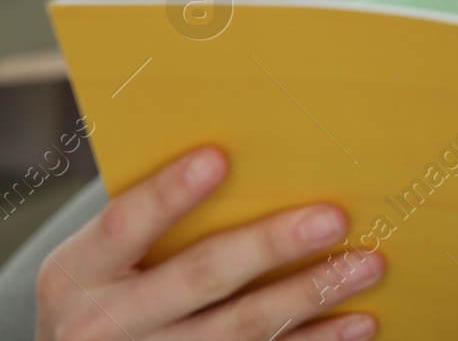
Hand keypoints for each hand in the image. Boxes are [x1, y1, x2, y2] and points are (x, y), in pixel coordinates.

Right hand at [35, 145, 383, 339]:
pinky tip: (357, 320)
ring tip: (364, 265)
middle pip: (199, 278)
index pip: (122, 226)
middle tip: (331, 218)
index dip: (167, 195)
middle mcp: (106, 324)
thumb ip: (150, 218)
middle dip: (269, 246)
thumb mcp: (98, 258)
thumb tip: (237, 152)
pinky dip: (316, 340)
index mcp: (77, 274)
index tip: (216, 157)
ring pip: (241, 328)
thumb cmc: (105, 285)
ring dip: (310, 294)